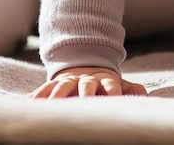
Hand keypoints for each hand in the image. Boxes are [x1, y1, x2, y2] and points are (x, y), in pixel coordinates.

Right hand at [29, 66, 147, 97]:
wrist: (84, 65)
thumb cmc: (104, 82)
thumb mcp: (119, 84)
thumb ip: (130, 89)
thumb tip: (143, 94)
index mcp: (104, 79)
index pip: (110, 84)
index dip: (113, 91)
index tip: (115, 97)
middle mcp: (86, 79)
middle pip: (85, 85)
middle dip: (84, 94)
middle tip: (82, 103)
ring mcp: (69, 80)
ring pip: (62, 87)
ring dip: (57, 96)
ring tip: (51, 107)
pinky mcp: (55, 83)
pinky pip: (45, 88)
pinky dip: (38, 95)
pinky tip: (29, 102)